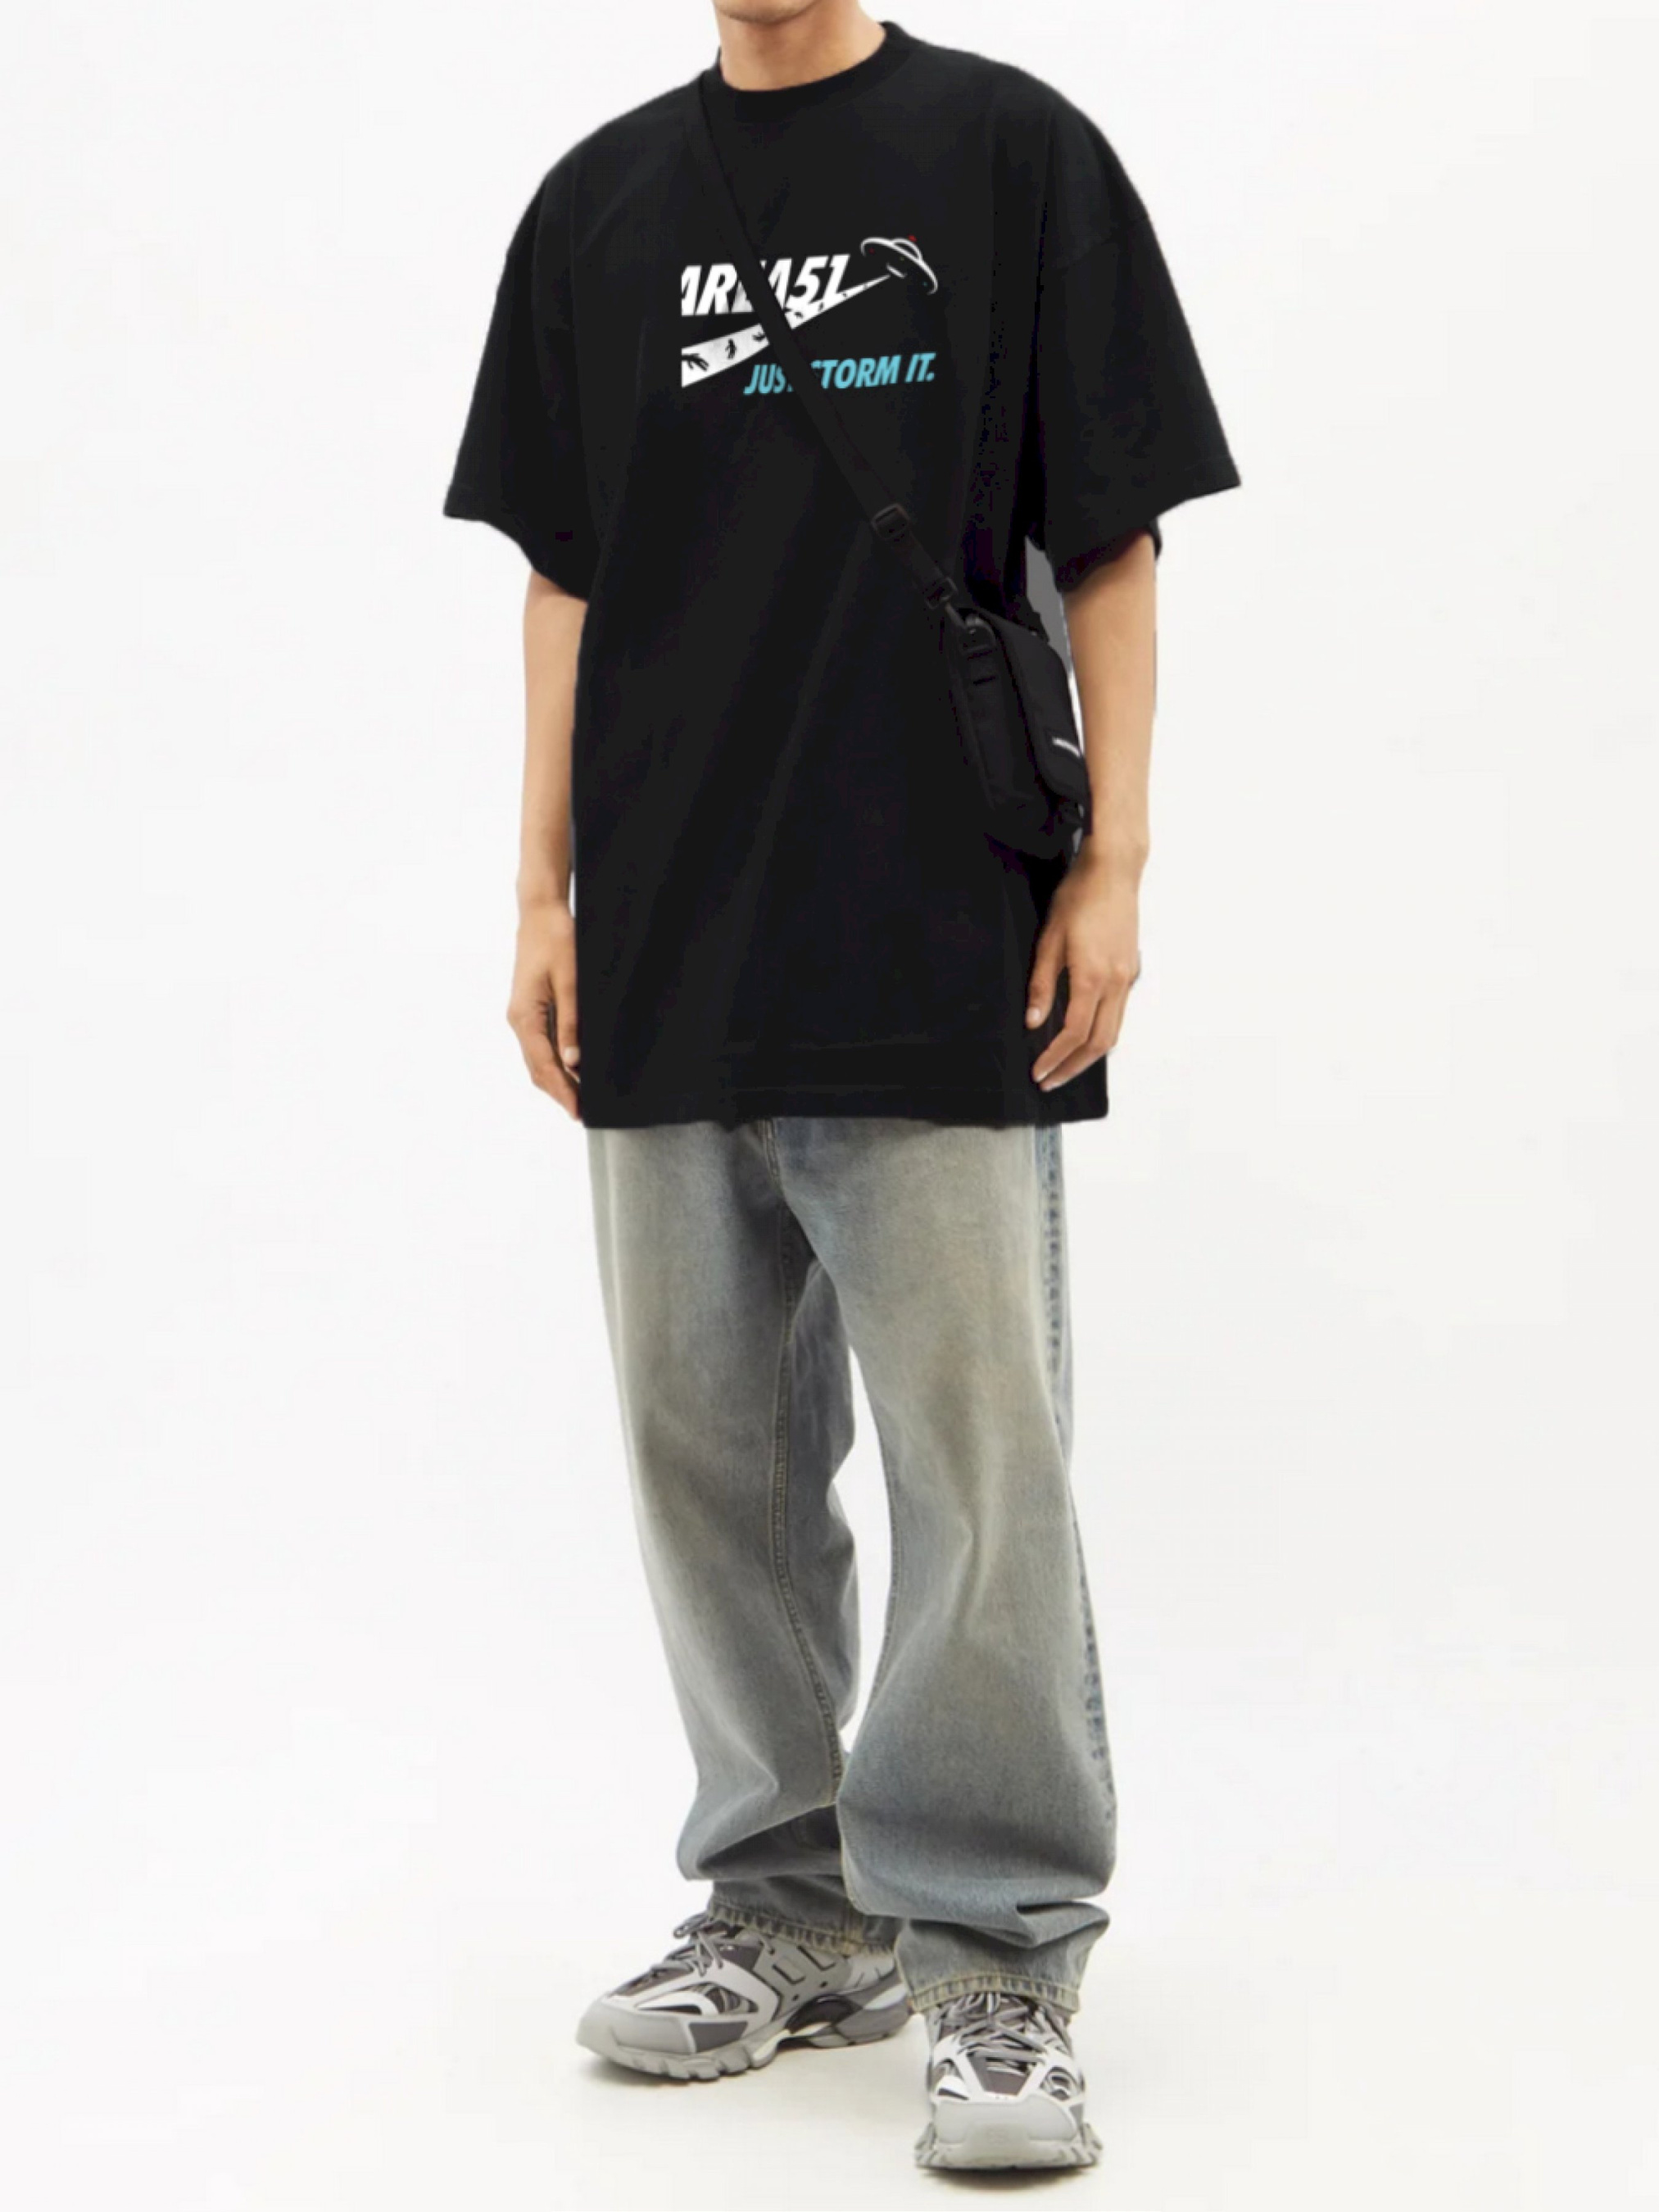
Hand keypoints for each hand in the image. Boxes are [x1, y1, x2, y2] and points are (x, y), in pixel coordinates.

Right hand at [508, 898, 580, 1118]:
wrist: (540, 912)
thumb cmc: (556, 939)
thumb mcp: (570, 981)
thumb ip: (572, 1022)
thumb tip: (574, 1061)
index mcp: (524, 1016)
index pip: (544, 1065)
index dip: (562, 1091)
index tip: (579, 1111)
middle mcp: (518, 1020)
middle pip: (537, 1068)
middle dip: (559, 1092)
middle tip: (583, 1113)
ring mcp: (522, 1015)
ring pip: (537, 1059)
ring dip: (556, 1080)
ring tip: (580, 1098)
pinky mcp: (530, 1009)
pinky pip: (540, 1045)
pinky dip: (554, 1062)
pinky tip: (572, 1069)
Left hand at [1026, 853, 1143, 1089]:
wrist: (1114, 871)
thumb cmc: (1079, 897)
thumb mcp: (1049, 938)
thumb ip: (1042, 984)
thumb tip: (1033, 1021)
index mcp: (1092, 977)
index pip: (1074, 1033)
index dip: (1055, 1057)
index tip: (1038, 1071)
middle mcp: (1116, 983)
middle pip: (1099, 1042)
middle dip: (1073, 1067)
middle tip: (1050, 1080)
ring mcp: (1128, 977)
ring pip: (1113, 1031)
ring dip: (1089, 1055)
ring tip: (1065, 1066)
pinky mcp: (1131, 969)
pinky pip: (1119, 1013)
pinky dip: (1102, 1033)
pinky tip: (1085, 1035)